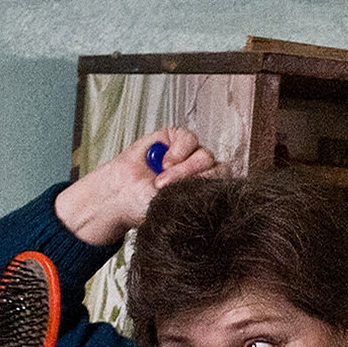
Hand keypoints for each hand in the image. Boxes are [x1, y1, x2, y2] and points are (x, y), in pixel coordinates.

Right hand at [55, 127, 220, 245]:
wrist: (122, 195)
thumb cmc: (146, 205)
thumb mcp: (174, 208)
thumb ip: (197, 199)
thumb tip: (218, 196)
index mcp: (207, 191)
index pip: (225, 186)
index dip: (212, 191)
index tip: (191, 201)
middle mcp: (202, 172)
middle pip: (219, 169)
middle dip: (195, 180)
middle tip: (169, 190)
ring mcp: (190, 154)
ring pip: (204, 155)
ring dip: (183, 168)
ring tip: (162, 180)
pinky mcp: (176, 138)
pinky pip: (188, 138)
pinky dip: (178, 151)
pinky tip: (164, 163)